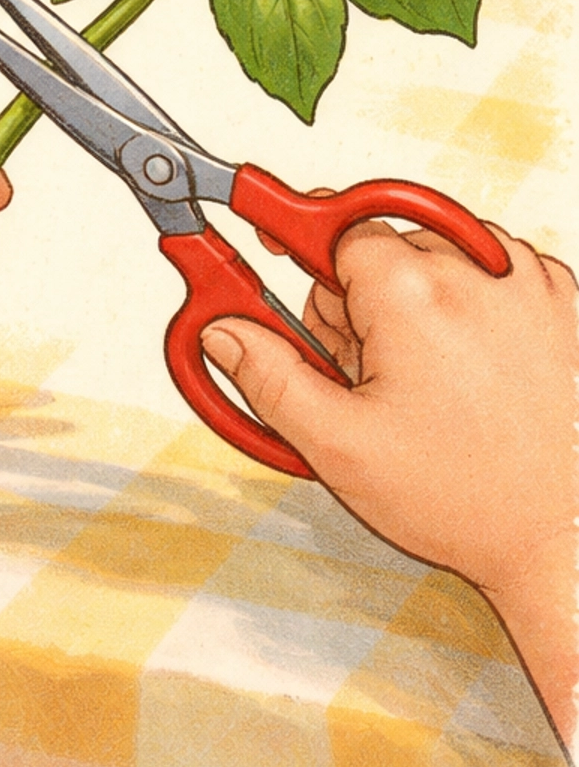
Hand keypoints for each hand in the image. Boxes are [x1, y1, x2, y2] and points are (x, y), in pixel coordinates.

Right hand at [202, 214, 576, 743]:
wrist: (561, 538)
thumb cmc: (466, 500)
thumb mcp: (339, 446)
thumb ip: (268, 376)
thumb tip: (222, 333)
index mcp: (414, 293)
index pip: (337, 228)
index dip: (308, 258)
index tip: (284, 251)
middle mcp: (478, 271)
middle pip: (388, 243)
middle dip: (363, 297)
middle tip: (367, 372)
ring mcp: (530, 284)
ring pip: (444, 253)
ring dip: (422, 300)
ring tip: (423, 379)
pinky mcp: (564, 302)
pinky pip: (499, 270)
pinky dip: (476, 305)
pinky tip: (468, 367)